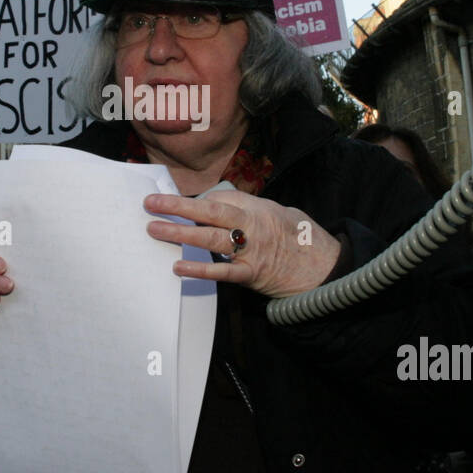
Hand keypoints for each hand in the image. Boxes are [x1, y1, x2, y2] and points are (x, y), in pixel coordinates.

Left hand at [144, 190, 340, 298]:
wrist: (322, 265)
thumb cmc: (294, 237)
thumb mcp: (274, 212)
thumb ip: (246, 208)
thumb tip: (213, 203)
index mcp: (256, 207)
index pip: (220, 198)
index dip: (195, 201)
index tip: (173, 203)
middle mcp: (253, 225)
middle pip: (211, 211)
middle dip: (178, 206)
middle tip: (151, 203)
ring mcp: (252, 250)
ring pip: (211, 239)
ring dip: (180, 233)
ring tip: (154, 229)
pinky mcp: (252, 274)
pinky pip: (223, 271)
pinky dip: (200, 269)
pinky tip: (178, 266)